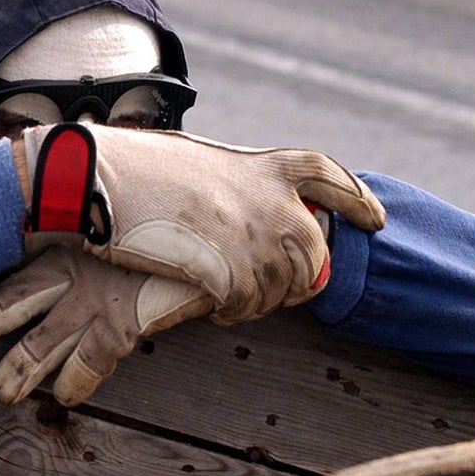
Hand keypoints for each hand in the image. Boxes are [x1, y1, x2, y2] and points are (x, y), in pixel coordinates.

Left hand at [0, 247, 210, 405]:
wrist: (217, 237)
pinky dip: (76, 381)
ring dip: (22, 368)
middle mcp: (76, 268)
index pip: (14, 267)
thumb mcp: (118, 229)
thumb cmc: (162, 235)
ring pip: (45, 339)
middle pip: (15, 298)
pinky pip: (91, 360)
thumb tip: (51, 242)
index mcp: (66, 243)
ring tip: (1, 393)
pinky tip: (66, 397)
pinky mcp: (126, 320)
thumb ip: (88, 240)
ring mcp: (99, 296)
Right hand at [14, 123, 384, 324]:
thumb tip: (249, 218)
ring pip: (283, 288)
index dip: (355, 200)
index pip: (328, 177)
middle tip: (267, 289)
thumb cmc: (137, 171)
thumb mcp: (201, 165)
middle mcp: (273, 201)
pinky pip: (248, 306)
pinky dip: (231, 310)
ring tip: (226, 294)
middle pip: (312, 252)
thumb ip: (237, 189)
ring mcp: (257, 238)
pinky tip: (210, 304)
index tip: (374, 220)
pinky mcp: (232, 271)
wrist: (99, 182)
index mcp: (264, 166)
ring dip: (259, 299)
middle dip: (297, 277)